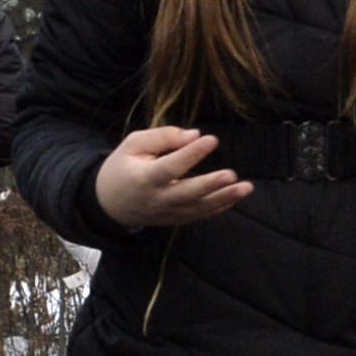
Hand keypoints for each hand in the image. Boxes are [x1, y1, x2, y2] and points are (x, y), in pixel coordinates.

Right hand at [93, 124, 250, 229]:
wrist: (109, 204)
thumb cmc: (123, 167)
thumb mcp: (134, 144)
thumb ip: (163, 137)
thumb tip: (194, 135)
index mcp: (144, 178)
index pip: (170, 166)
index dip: (191, 154)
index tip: (211, 139)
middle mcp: (157, 199)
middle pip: (187, 193)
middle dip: (211, 185)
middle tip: (232, 174)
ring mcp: (167, 213)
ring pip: (199, 207)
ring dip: (224, 198)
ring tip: (246, 187)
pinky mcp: (175, 220)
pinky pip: (199, 215)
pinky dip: (219, 207)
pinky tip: (235, 197)